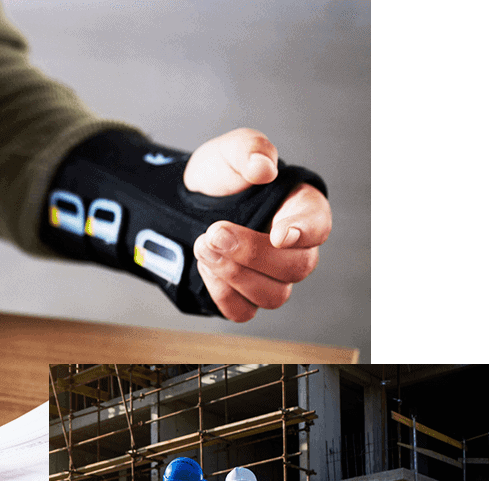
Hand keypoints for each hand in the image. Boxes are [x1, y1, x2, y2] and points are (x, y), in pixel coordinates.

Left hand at [183, 127, 331, 321]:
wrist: (181, 203)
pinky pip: (243, 311)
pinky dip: (222, 294)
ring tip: (203, 246)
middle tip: (215, 233)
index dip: (304, 233)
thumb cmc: (219, 177)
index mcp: (300, 209)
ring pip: (272, 295)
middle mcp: (292, 249)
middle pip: (296, 267)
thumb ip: (250, 150)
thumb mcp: (230, 151)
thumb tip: (262, 167)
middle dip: (252, 253)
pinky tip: (204, 266)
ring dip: (235, 275)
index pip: (319, 227)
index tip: (279, 233)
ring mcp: (269, 278)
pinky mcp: (243, 298)